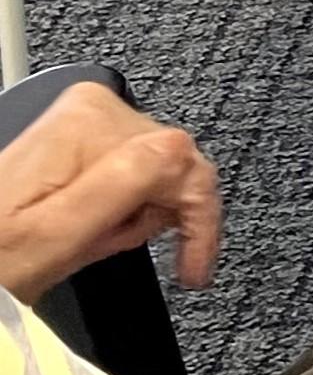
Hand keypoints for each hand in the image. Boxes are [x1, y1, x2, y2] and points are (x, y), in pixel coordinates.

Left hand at [0, 82, 220, 303]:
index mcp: (87, 124)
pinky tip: (99, 224)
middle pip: (173, 162)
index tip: (191, 266)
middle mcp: (93, 108)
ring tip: (96, 239)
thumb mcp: (55, 235)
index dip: (196, 217)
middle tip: (112, 247)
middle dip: (158, 214)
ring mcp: (91, 118)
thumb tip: (181, 155)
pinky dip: (130, 206)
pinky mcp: (90, 134)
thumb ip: (123, 187)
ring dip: (142, 214)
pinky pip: (142, 169)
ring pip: (163, 168)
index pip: (182, 158)